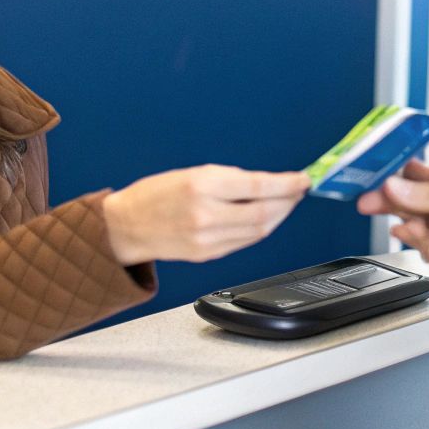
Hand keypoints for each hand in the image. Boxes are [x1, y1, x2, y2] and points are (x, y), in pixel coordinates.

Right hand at [102, 165, 309, 264]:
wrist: (126, 226)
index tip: (303, 179)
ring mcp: (207, 239)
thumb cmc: (156, 194)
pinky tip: (265, 218)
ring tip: (286, 203)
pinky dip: (260, 230)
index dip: (286, 185)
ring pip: (258, 231)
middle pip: (264, 213)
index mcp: (201, 187)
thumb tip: (266, 184)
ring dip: (278, 217)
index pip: (257, 187)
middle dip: (288, 202)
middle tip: (298, 191)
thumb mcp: (192, 173)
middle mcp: (205, 215)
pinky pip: (244, 242)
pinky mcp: (207, 255)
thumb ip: (230, 179)